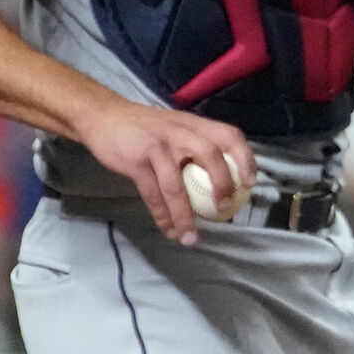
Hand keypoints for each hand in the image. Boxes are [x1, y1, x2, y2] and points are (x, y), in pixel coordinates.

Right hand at [75, 99, 256, 245]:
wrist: (103, 116)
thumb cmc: (145, 128)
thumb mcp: (176, 126)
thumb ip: (196, 144)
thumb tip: (222, 177)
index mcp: (194, 124)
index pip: (229, 135)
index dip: (245, 158)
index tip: (250, 183)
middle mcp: (179, 132)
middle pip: (210, 155)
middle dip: (221, 183)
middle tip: (224, 207)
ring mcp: (157, 146)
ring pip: (176, 184)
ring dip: (185, 215)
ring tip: (190, 237)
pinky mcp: (136, 161)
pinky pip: (152, 194)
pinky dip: (162, 215)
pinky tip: (168, 229)